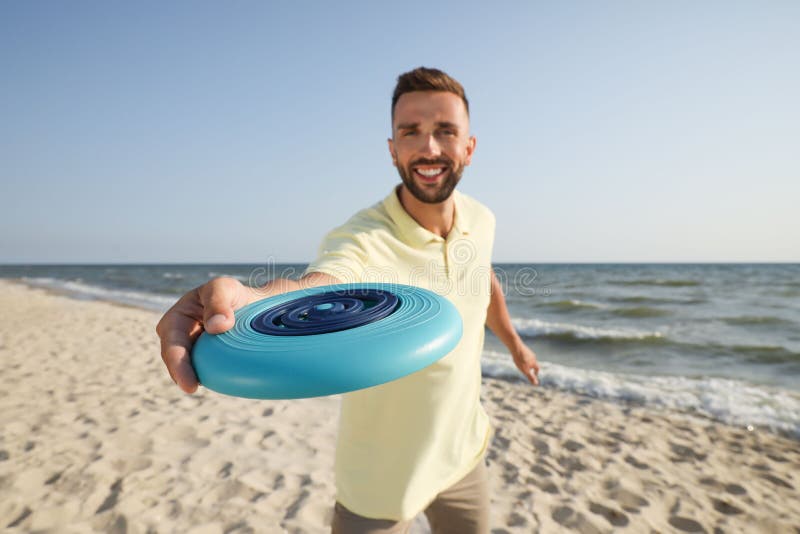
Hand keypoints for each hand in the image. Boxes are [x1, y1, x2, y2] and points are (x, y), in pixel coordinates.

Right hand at [156, 277, 251, 392]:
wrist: (253, 304)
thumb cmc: (232, 294)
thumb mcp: (224, 287)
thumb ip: (218, 301)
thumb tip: (215, 326)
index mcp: (175, 321)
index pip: (172, 345)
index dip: (177, 365)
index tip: (188, 383)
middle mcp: (180, 339)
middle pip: (177, 362)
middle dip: (182, 375)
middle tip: (192, 387)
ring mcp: (194, 352)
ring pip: (193, 370)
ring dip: (199, 377)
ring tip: (211, 384)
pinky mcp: (209, 361)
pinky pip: (209, 372)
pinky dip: (214, 377)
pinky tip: (225, 381)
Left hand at [511, 340, 539, 385]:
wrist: (516, 346)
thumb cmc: (520, 360)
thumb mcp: (525, 370)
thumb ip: (530, 377)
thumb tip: (536, 384)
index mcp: (534, 362)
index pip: (537, 368)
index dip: (536, 372)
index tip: (534, 374)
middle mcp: (533, 356)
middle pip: (533, 362)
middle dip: (531, 366)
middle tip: (528, 370)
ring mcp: (528, 351)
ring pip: (529, 358)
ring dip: (527, 361)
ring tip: (522, 364)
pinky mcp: (523, 348)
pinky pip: (524, 353)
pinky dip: (523, 357)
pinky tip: (517, 357)